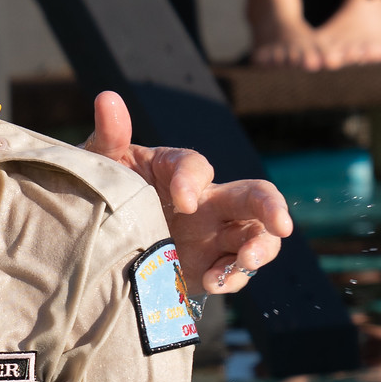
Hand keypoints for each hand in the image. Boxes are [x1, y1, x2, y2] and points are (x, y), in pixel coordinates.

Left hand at [84, 89, 292, 293]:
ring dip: (261, 248)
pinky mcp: (211, 263)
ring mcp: (213, 234)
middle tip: (281, 224)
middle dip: (272, 207)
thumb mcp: (102, 166)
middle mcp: (206, 200)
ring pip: (257, 234)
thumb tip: (107, 98)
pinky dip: (232, 277)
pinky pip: (235, 270)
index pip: (196, 167)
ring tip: (247, 262)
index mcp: (178, 171)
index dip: (192, 181)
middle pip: (253, 195)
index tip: (181, 202)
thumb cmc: (106, 192)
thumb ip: (109, 136)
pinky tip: (217, 283)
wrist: (100, 244)